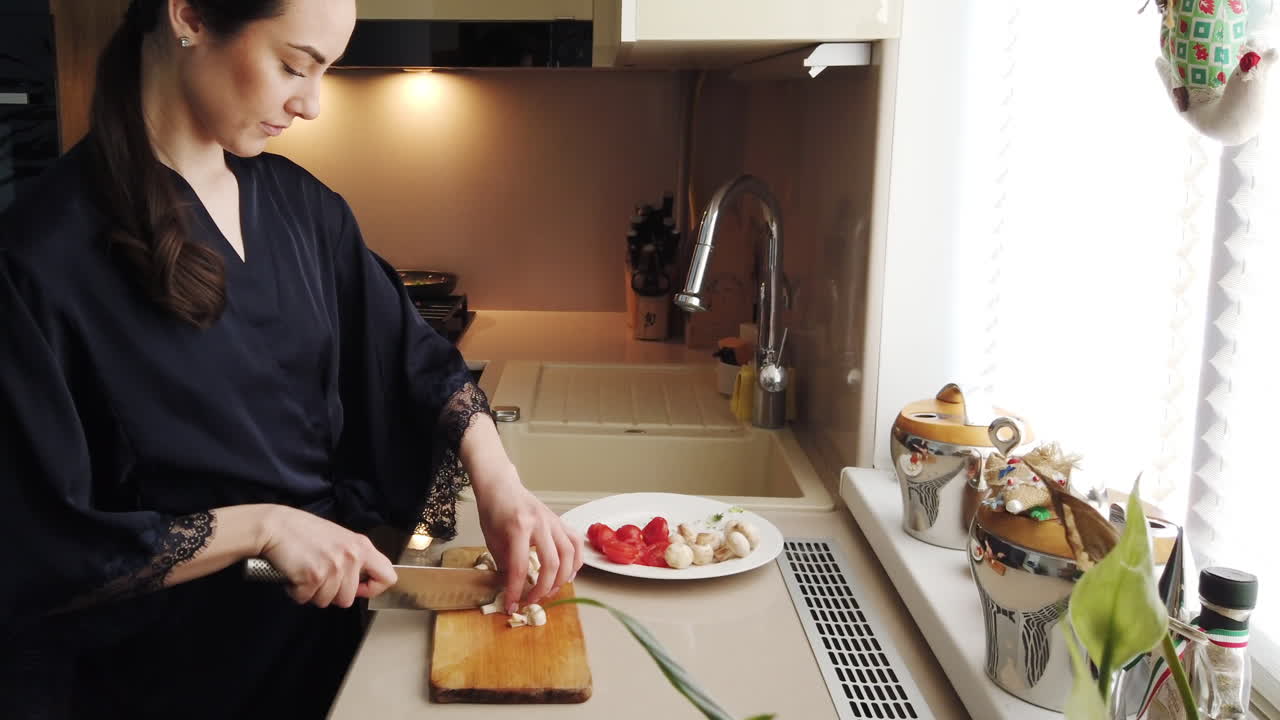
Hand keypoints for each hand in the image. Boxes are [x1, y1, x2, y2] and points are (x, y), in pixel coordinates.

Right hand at [256, 505, 397, 607]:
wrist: (275, 526)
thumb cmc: (303, 532)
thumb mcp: (339, 538)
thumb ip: (353, 558)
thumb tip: (359, 583)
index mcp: (362, 546)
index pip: (388, 576)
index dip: (372, 588)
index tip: (358, 588)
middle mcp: (352, 556)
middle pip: (348, 599)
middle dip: (330, 594)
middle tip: (318, 577)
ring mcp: (333, 567)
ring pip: (326, 601)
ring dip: (312, 592)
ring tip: (305, 571)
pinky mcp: (313, 576)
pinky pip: (305, 599)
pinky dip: (296, 591)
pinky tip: (294, 573)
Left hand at [471, 462, 583, 611]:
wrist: (502, 487)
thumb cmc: (494, 512)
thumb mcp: (492, 540)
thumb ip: (505, 564)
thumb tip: (514, 590)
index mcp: (518, 527)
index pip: (520, 567)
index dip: (516, 591)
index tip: (512, 606)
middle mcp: (539, 523)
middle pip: (551, 563)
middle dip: (543, 588)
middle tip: (533, 600)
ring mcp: (553, 521)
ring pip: (569, 555)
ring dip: (562, 579)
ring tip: (551, 591)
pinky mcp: (560, 521)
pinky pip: (575, 544)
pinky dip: (575, 562)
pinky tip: (568, 574)